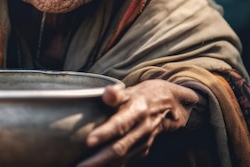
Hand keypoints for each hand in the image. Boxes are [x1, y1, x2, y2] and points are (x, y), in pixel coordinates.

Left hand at [77, 79, 199, 166]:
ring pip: (123, 158)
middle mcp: (142, 128)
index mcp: (137, 111)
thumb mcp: (130, 91)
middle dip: (99, 159)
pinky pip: (127, 161)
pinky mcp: (144, 150)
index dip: (105, 133)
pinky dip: (112, 166)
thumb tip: (107, 94)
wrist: (168, 105)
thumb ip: (116, 94)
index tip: (89, 141)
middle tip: (81, 165)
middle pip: (120, 147)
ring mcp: (144, 142)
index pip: (120, 124)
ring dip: (104, 165)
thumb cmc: (141, 96)